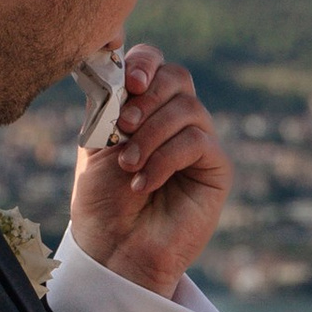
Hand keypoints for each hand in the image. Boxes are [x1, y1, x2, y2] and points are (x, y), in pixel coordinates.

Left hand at [70, 46, 230, 295]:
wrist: (113, 248)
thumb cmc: (101, 200)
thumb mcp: (95, 144)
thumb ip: (111, 105)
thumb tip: (125, 70)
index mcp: (143, 107)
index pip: (154, 63)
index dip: (144, 63)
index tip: (128, 82)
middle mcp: (174, 119)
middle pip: (178, 77)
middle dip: (147, 97)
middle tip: (123, 125)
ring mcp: (197, 142)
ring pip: (187, 108)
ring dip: (151, 134)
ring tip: (128, 165)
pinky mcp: (215, 168)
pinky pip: (197, 141)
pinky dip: (165, 158)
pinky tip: (143, 183)